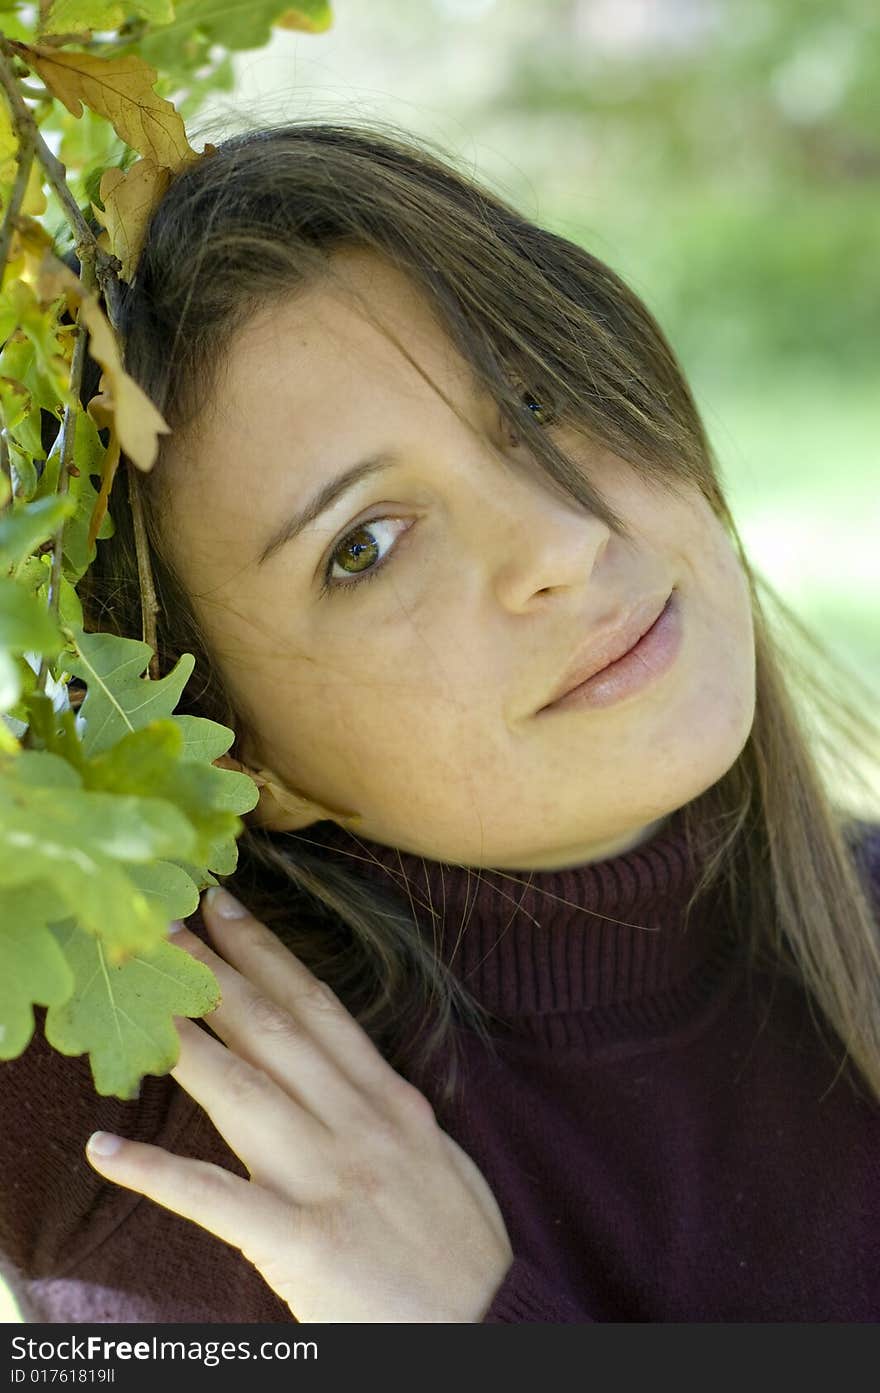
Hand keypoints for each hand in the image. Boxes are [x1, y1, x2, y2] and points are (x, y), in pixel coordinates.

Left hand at [84, 888, 513, 1321]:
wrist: (489, 1329)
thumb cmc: (464, 1250)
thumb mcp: (437, 1156)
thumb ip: (387, 1110)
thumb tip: (348, 1073)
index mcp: (391, 1102)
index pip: (318, 1008)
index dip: (266, 953)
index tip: (224, 909)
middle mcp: (360, 1124)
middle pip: (273, 1030)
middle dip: (214, 972)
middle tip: (162, 924)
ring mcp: (331, 1179)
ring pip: (243, 1091)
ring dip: (184, 1040)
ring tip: (136, 1002)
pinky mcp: (303, 1243)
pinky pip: (216, 1200)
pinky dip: (157, 1173)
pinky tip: (108, 1148)